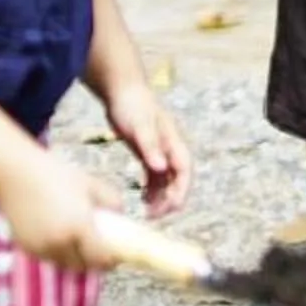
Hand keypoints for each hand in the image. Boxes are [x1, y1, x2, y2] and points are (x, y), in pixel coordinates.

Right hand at [0, 149, 115, 269]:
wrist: (14, 173)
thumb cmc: (55, 175)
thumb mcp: (91, 184)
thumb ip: (112, 201)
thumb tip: (121, 215)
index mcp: (79, 227)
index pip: (101, 259)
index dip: (111, 261)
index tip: (116, 255)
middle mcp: (59, 242)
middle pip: (83, 266)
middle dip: (93, 261)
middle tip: (99, 249)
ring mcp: (41, 247)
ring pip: (64, 263)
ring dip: (74, 258)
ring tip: (79, 242)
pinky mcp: (26, 247)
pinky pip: (47, 257)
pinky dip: (56, 252)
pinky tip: (59, 236)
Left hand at [103, 88, 192, 217]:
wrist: (121, 89)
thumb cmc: (132, 105)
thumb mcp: (139, 126)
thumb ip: (150, 147)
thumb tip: (161, 168)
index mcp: (173, 142)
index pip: (184, 171)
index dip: (181, 190)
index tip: (171, 208)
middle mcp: (170, 149)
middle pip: (178, 179)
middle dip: (171, 199)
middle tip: (155, 216)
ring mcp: (160, 151)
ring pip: (166, 180)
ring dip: (161, 197)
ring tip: (148, 213)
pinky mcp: (148, 152)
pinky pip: (154, 176)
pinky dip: (152, 189)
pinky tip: (144, 200)